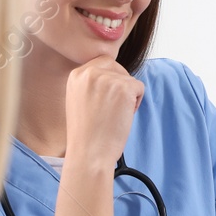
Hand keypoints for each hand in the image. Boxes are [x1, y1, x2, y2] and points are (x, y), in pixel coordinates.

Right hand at [64, 56, 143, 177]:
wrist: (89, 153)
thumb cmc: (87, 133)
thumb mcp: (79, 100)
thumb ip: (92, 84)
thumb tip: (113, 74)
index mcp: (76, 75)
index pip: (102, 62)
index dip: (110, 79)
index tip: (106, 99)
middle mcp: (89, 72)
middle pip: (117, 67)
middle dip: (120, 85)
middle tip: (111, 109)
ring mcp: (107, 79)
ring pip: (129, 79)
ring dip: (128, 97)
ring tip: (114, 116)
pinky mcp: (123, 87)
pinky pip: (139, 87)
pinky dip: (136, 102)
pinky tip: (122, 116)